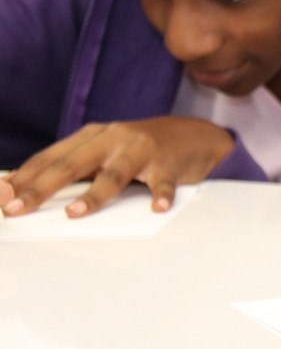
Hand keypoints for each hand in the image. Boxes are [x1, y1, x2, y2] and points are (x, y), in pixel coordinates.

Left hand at [0, 117, 232, 217]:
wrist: (192, 135)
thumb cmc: (140, 148)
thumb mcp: (104, 150)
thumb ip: (73, 166)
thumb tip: (26, 188)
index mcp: (92, 136)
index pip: (50, 158)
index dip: (24, 178)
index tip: (1, 197)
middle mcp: (113, 139)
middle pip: (72, 165)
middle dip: (41, 188)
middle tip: (18, 208)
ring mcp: (141, 151)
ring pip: (114, 174)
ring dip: (93, 195)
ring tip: (75, 213)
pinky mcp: (168, 164)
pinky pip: (163, 183)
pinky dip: (160, 195)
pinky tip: (157, 208)